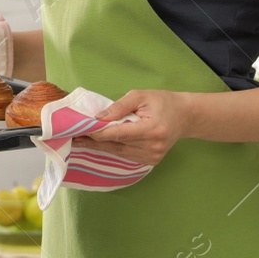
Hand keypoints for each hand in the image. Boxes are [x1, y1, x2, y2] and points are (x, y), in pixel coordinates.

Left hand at [70, 89, 194, 165]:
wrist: (185, 116)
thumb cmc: (162, 102)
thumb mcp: (140, 96)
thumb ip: (119, 107)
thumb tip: (98, 118)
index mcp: (152, 129)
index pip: (119, 134)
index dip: (98, 133)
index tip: (80, 130)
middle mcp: (153, 146)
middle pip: (116, 145)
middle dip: (94, 141)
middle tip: (73, 137)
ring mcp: (153, 156)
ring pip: (119, 153)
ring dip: (100, 147)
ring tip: (81, 141)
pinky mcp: (152, 161)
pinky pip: (126, 156)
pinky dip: (112, 149)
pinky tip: (98, 145)